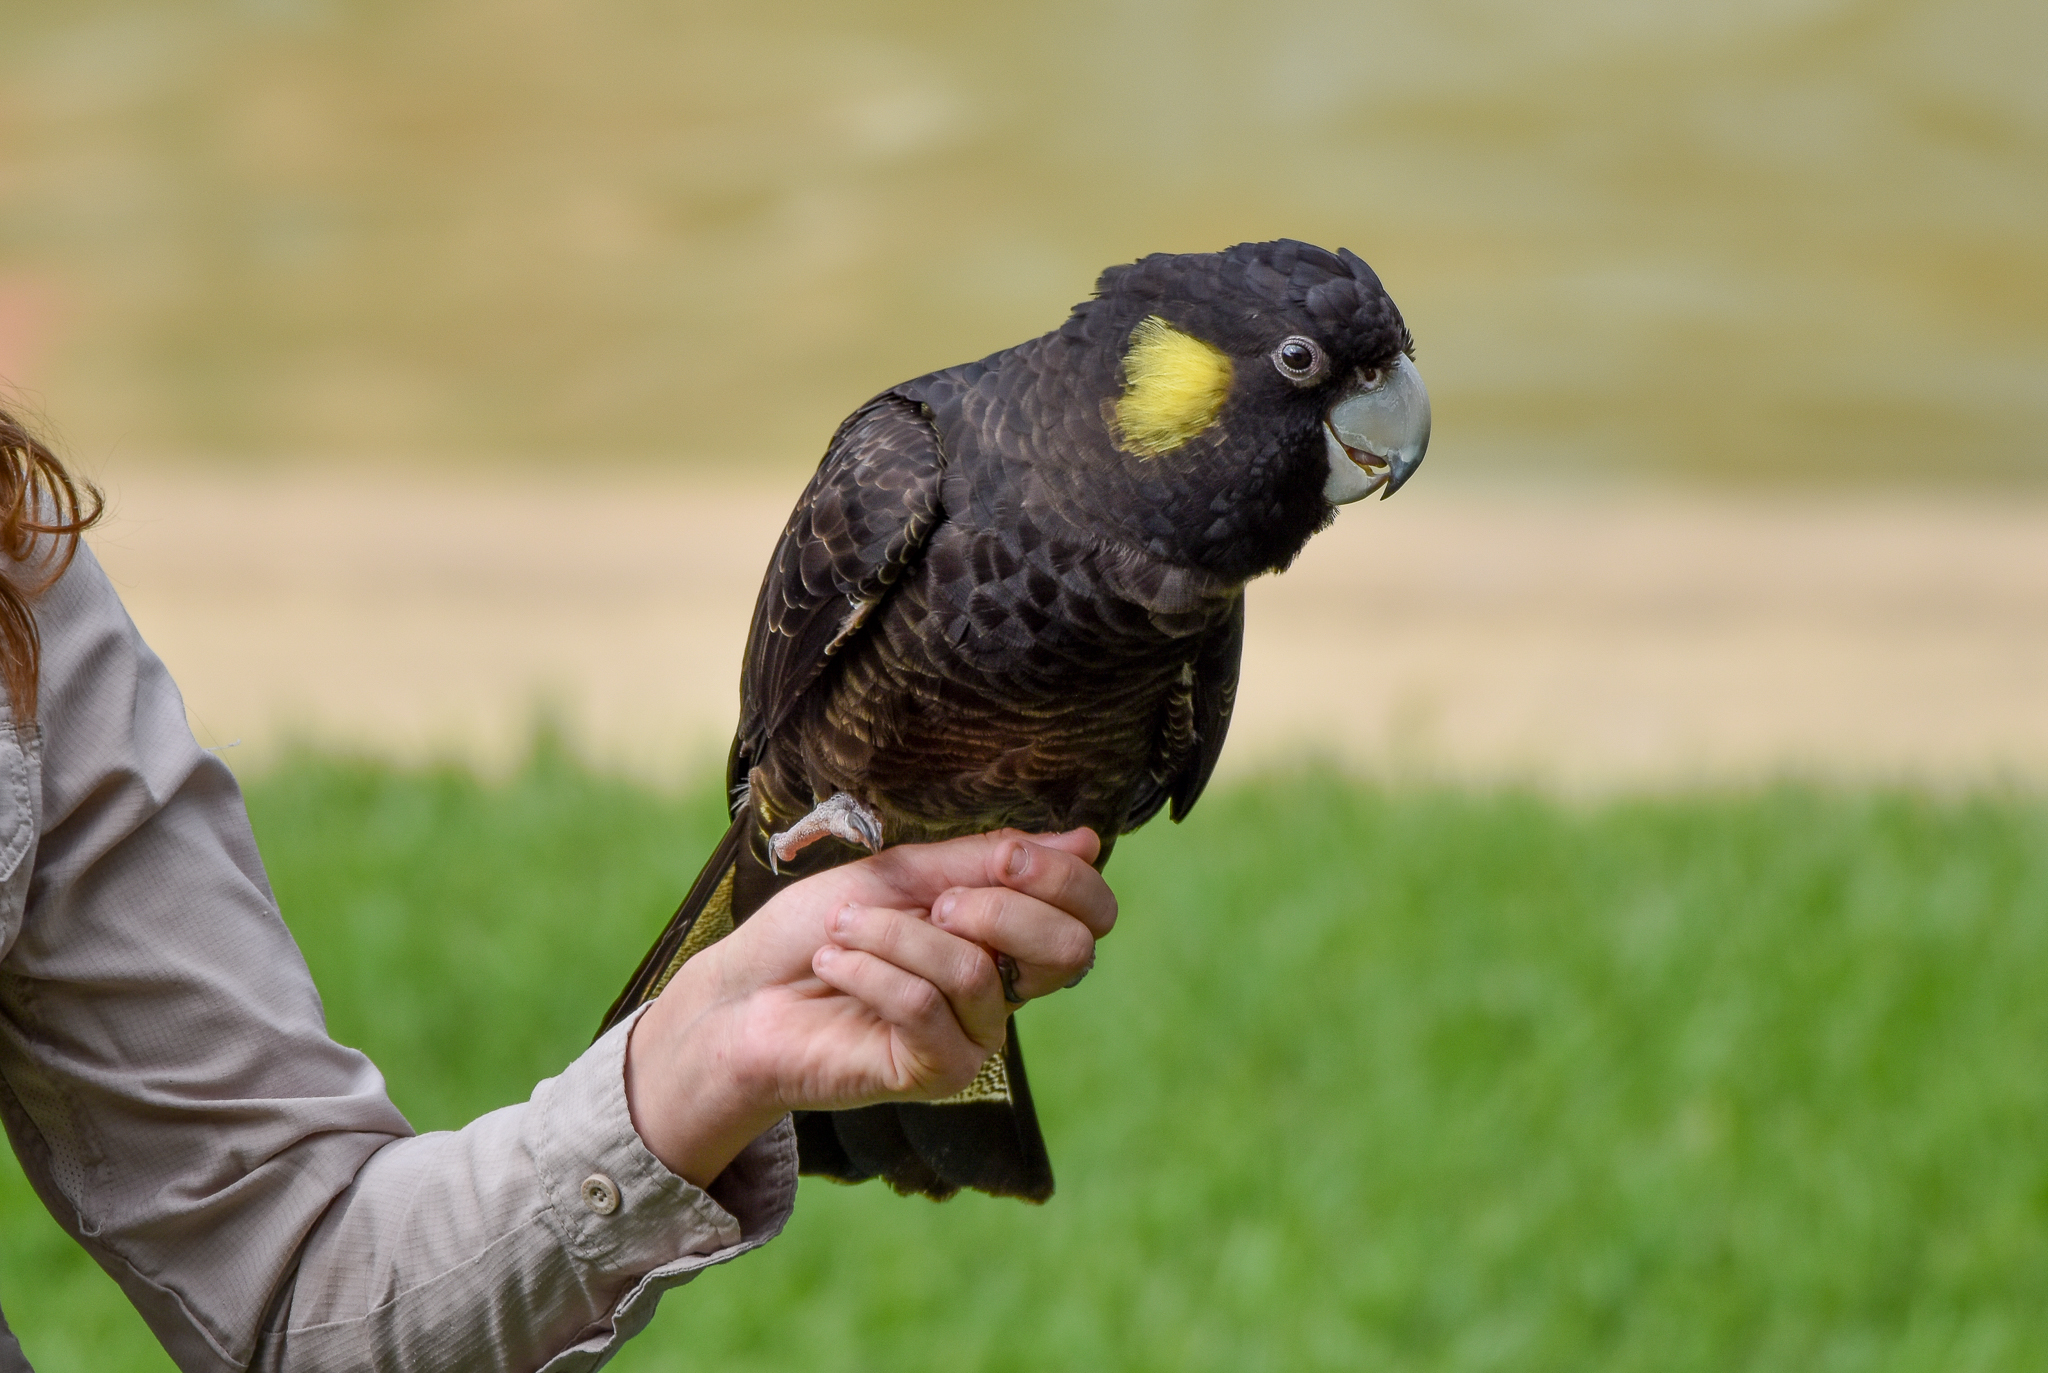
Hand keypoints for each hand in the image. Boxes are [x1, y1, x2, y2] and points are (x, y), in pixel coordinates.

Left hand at [623, 828, 1115, 1185]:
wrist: (741, 994)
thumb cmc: (816, 928)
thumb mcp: (904, 874)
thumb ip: (989, 860)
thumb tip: (1088, 841)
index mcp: (1003, 936)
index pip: (1089, 917)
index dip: (1064, 880)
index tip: (1008, 856)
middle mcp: (1001, 991)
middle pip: (1068, 953)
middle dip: (1000, 908)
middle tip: (934, 900)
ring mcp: (973, 1038)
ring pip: (974, 970)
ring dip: (896, 934)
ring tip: (845, 929)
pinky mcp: (934, 1075)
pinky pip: (924, 1007)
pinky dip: (870, 970)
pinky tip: (833, 964)